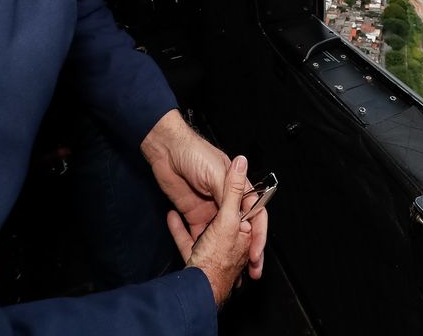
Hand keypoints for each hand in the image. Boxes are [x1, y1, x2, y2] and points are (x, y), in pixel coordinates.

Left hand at [166, 156, 252, 306]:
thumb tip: (247, 204)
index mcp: (236, 187)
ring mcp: (210, 208)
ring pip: (221, 235)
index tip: (256, 251)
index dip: (257, 233)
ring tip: (228, 270)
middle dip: (245, 249)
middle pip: (239, 228)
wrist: (165, 151)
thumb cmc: (193, 153)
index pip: (254, 213)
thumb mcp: (215, 173)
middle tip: (248, 268)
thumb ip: (230, 192)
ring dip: (225, 252)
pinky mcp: (193, 214)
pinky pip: (198, 235)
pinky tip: (202, 258)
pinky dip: (201, 247)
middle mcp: (225, 200)